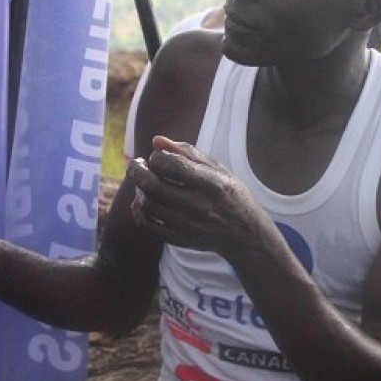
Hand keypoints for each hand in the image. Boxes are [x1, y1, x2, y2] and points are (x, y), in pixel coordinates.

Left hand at [130, 136, 273, 258]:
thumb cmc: (230, 194)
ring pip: (147, 204)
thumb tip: (156, 141)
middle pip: (152, 185)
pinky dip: (138, 210)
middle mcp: (198, 206)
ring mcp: (187, 225)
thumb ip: (187, 152)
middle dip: (137, 170)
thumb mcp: (217, 168)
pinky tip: (142, 201)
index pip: (170, 164)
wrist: (244, 233)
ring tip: (143, 182)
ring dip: (138, 189)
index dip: (157, 157)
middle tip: (136, 165)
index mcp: (210, 183)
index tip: (158, 157)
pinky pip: (146, 224)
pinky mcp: (178, 239)